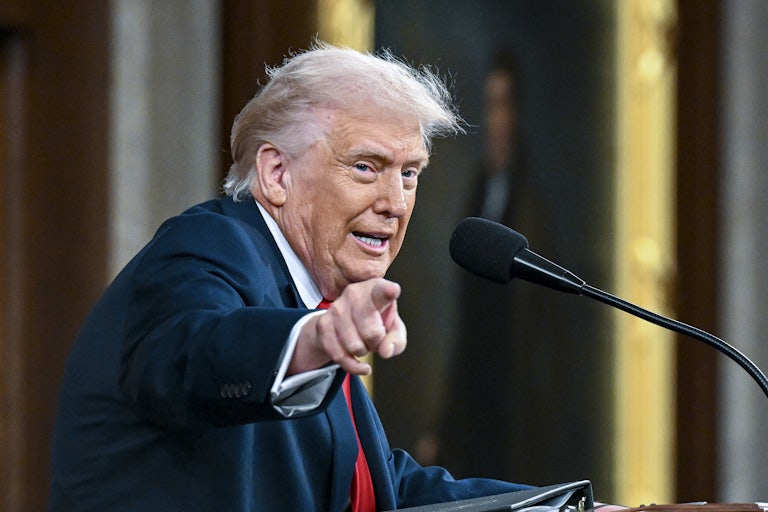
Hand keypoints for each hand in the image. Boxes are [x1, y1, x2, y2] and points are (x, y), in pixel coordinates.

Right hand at [290, 278, 406, 374]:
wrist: (343, 321)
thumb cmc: (375, 322)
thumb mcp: (393, 329)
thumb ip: (396, 340)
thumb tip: (385, 351)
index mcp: (375, 289)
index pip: (382, 291)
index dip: (388, 292)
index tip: (393, 290)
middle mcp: (354, 294)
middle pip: (371, 333)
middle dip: (377, 343)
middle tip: (376, 337)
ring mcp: (336, 308)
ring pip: (355, 346)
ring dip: (363, 351)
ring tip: (363, 341)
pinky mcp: (323, 324)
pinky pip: (340, 356)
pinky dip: (353, 365)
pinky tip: (360, 363)